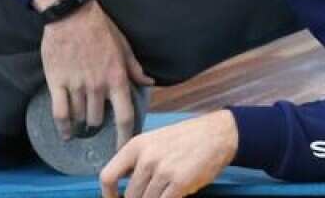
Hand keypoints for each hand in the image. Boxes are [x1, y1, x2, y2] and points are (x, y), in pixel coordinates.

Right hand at [35, 0, 153, 147]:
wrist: (70, 13)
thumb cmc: (100, 28)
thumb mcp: (123, 46)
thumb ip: (135, 68)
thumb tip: (149, 82)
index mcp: (116, 78)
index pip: (125, 116)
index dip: (125, 137)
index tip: (123, 148)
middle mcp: (97, 86)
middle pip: (99, 120)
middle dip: (98, 125)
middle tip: (96, 125)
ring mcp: (76, 85)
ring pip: (80, 117)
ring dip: (82, 123)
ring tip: (81, 125)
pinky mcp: (57, 82)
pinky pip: (60, 112)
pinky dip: (63, 127)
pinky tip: (66, 133)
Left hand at [100, 111, 238, 197]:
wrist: (217, 134)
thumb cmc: (185, 139)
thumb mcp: (153, 141)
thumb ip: (136, 161)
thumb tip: (122, 186)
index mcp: (135, 146)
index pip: (107, 176)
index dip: (108, 195)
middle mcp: (146, 158)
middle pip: (130, 195)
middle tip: (150, 195)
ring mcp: (163, 170)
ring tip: (166, 191)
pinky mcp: (180, 182)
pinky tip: (173, 194)